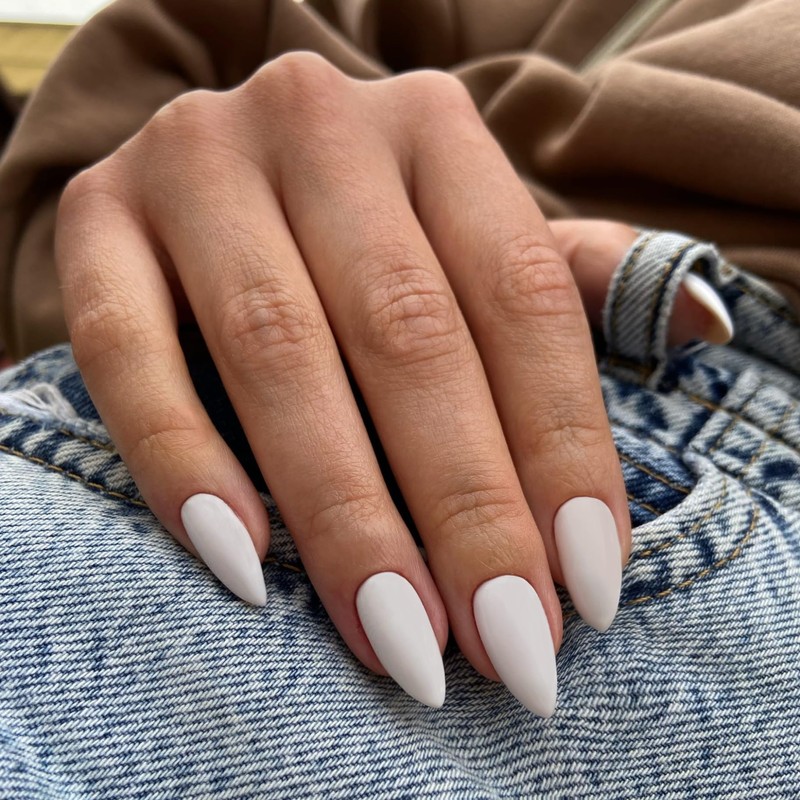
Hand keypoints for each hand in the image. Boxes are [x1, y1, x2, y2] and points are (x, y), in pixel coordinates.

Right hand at [56, 53, 637, 714]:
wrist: (220, 169)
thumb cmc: (366, 226)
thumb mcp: (468, 234)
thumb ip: (567, 281)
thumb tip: (707, 325)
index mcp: (432, 128)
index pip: (521, 299)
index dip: (560, 448)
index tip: (585, 587)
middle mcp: (316, 125)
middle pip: (407, 335)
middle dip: (463, 505)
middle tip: (504, 644)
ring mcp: (195, 165)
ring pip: (277, 352)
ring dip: (346, 514)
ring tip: (400, 638)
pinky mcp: (97, 220)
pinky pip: (129, 352)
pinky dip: (183, 461)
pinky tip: (245, 565)